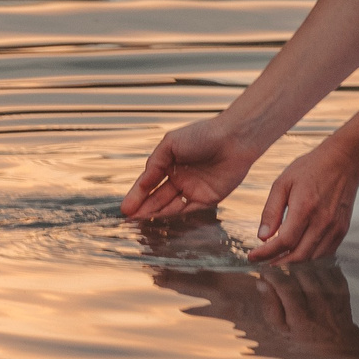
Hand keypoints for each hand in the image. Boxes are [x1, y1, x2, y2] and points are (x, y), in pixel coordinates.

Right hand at [122, 118, 266, 220]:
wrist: (233, 139)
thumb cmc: (202, 135)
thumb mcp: (171, 144)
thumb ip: (155, 164)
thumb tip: (141, 183)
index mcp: (169, 163)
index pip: (149, 182)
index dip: (137, 195)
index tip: (125, 208)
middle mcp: (180, 177)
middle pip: (158, 197)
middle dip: (143, 209)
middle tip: (129, 221)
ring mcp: (193, 189)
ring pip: (170, 206)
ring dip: (156, 215)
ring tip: (141, 224)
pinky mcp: (209, 199)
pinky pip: (188, 210)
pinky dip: (174, 217)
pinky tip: (161, 222)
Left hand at [250, 141, 358, 263]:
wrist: (343, 162)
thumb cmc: (311, 168)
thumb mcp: (282, 183)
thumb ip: (271, 211)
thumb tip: (262, 236)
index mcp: (304, 207)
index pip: (284, 241)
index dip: (266, 253)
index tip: (253, 257)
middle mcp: (322, 221)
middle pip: (299, 255)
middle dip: (279, 263)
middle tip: (264, 262)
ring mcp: (334, 228)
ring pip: (312, 258)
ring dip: (294, 262)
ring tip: (278, 259)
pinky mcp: (342, 230)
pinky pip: (325, 253)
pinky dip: (310, 257)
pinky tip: (298, 251)